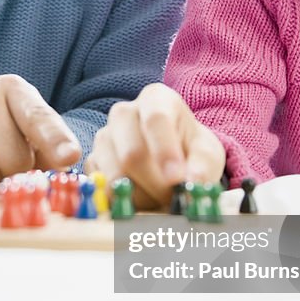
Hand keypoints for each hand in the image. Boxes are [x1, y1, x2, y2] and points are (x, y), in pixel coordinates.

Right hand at [86, 83, 225, 208]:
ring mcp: (104, 136)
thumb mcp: (206, 153)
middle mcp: (124, 112)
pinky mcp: (93, 161)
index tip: (177, 178)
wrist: (173, 160)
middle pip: (132, 153)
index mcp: (156, 99)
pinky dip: (124, 201)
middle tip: (173, 198)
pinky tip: (142, 197)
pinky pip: (104, 187)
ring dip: (141, 196)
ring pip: (115, 174)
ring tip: (161, 197)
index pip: (156, 119)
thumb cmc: (190, 151)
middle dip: (155, 183)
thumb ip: (202, 166)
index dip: (165, 150)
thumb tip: (192, 181)